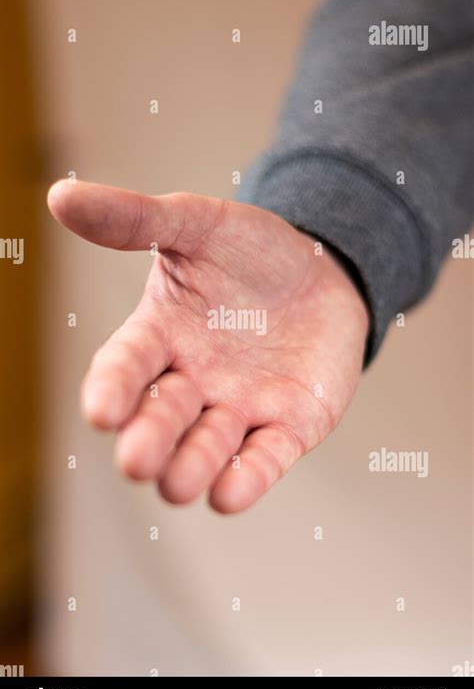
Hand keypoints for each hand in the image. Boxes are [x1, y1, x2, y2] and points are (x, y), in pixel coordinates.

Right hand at [47, 180, 368, 512]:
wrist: (320, 271)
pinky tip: (230, 493)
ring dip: (192, 467)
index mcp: (160, 336)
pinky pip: (264, 460)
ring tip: (179, 483)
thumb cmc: (249, 250)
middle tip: (137, 460)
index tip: (101, 411)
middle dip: (149, 440)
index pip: (125, 367)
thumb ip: (136, 219)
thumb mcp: (198, 224)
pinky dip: (247, 479)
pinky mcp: (288, 426)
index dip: (112, 388)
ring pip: (207, 449)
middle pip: (161, 419)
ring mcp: (240, 409)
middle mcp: (192, 382)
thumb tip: (60, 195)